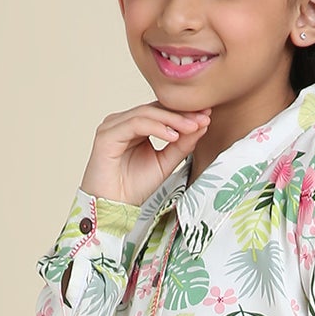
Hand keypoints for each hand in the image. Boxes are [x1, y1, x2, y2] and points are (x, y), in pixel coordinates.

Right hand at [79, 101, 211, 207]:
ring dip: (172, 119)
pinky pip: (135, 124)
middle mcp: (123, 122)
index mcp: (135, 126)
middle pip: (155, 109)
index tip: (208, 115)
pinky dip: (156, 128)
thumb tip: (202, 126)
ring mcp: (113, 126)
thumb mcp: (165, 164)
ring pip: (146, 113)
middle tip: (204, 117)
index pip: (162, 112)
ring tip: (192, 127)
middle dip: (182, 114)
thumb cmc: (133, 187)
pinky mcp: (107, 134)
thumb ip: (181, 145)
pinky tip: (173, 136)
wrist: (112, 207)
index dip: (184, 113)